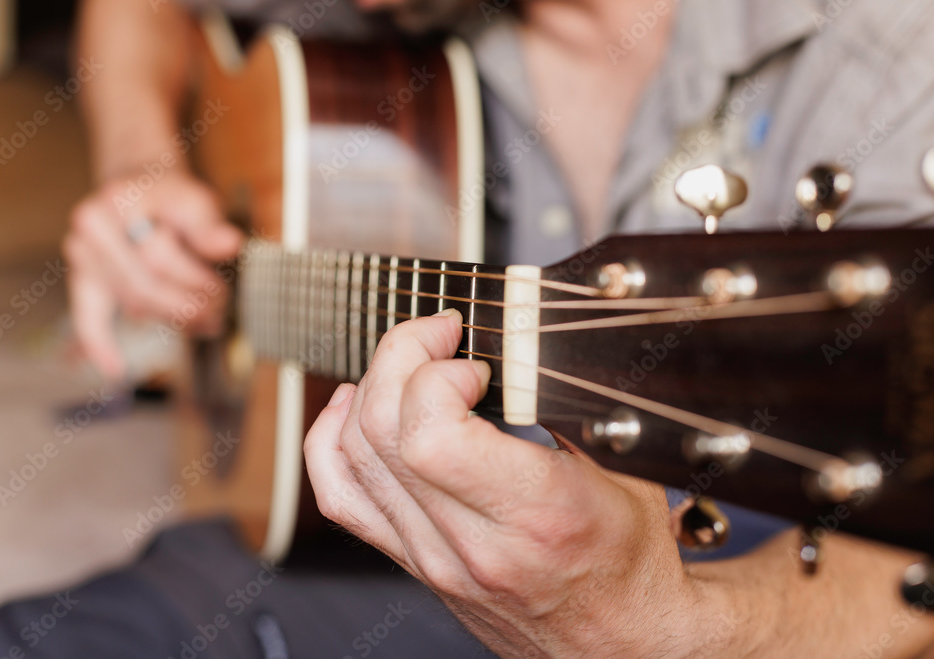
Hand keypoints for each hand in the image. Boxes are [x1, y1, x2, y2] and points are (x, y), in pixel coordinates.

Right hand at [62, 167, 241, 377]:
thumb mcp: (194, 199)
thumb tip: (229, 244)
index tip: (222, 292)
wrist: (141, 187)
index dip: (193, 279)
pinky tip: (116, 369)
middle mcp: (88, 229)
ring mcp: (80, 256)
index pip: (158, 256)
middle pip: (143, 285)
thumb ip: (208, 224)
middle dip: (184, 306)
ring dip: (170, 319)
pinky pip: (87, 317)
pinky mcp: (82, 280)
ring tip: (204, 323)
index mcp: (115, 203)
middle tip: (217, 317)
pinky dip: (100, 344)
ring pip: (131, 304)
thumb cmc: (171, 197)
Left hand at [304, 310, 743, 657]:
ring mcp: (433, 559)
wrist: (616, 642)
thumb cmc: (630, 559)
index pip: (430, 437)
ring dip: (372, 386)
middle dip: (401, 357)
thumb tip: (525, 338)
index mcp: (535, 514)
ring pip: (351, 456)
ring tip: (412, 361)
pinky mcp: (413, 564)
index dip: (437, 375)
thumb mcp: (631, 470)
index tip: (474, 359)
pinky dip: (332, 439)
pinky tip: (356, 405)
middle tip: (442, 337)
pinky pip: (340, 496)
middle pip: (381, 432)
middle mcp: (472, 544)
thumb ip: (576, 404)